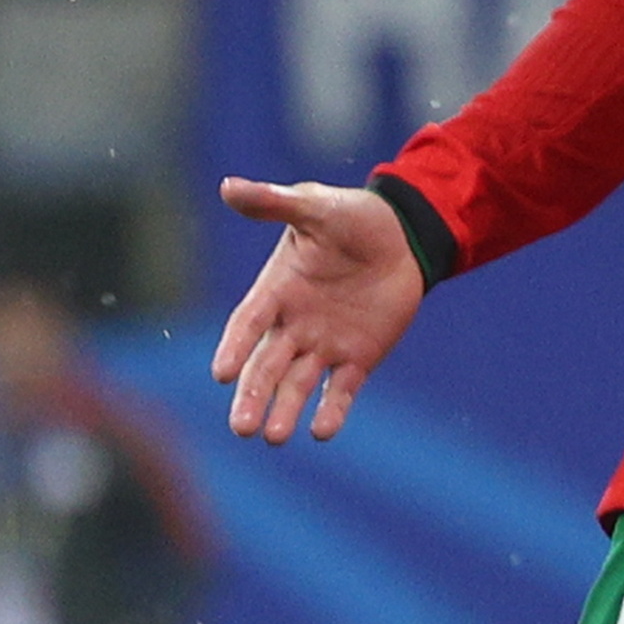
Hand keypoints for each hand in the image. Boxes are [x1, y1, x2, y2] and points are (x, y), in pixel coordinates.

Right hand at [211, 179, 423, 444]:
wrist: (403, 233)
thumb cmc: (352, 216)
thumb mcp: (314, 205)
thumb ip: (274, 203)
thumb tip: (228, 186)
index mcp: (276, 290)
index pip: (248, 324)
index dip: (234, 348)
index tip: (220, 373)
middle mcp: (294, 324)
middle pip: (266, 367)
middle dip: (252, 396)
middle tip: (241, 427)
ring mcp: (324, 344)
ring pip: (296, 385)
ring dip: (285, 410)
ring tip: (274, 436)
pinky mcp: (357, 358)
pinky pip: (340, 389)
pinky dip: (331, 410)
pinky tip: (322, 430)